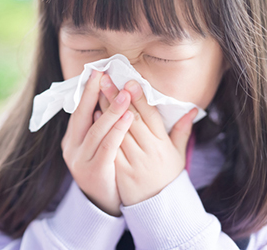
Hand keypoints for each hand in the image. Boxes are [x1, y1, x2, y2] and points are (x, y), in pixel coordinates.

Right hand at [61, 70, 133, 215]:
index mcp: (72, 139)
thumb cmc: (104, 168)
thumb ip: (98, 125)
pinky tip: (128, 116)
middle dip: (92, 93)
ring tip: (124, 93)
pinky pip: (107, 146)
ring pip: (96, 130)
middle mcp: (71, 147)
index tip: (97, 71)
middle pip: (82, 116)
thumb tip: (106, 99)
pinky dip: (117, 130)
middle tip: (103, 73)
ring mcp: (80, 160)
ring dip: (110, 110)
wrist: (102, 204)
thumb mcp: (96, 146)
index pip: (79, 111)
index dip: (87, 91)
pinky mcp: (93, 171)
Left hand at [98, 74, 197, 205]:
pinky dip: (102, 130)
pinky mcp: (120, 171)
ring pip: (118, 130)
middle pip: (131, 118)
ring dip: (107, 109)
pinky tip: (93, 115)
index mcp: (163, 144)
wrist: (158, 208)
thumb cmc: (167, 177)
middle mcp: (149, 150)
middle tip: (106, 78)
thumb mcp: (178, 154)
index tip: (129, 80)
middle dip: (118, 96)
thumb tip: (193, 109)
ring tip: (97, 91)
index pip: (150, 115)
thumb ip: (182, 131)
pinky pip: (110, 147)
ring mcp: (134, 161)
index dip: (139, 97)